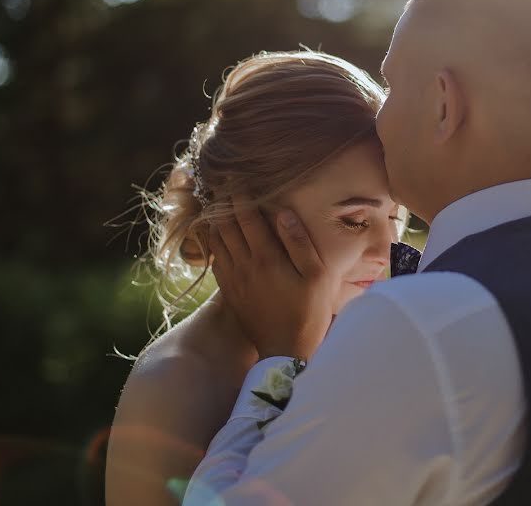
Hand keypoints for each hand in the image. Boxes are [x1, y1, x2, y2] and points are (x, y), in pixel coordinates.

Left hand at [208, 197, 337, 361]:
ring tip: (217, 205)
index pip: (246, 217)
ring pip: (215, 241)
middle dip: (223, 203)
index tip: (238, 179)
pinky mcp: (229, 292)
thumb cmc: (309, 312)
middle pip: (225, 225)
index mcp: (266, 258)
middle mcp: (244, 265)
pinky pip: (214, 260)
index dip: (240, 195)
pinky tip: (217, 235)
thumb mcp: (317, 276)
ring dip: (214, 220)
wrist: (286, 350)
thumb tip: (283, 212)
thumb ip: (300, 243)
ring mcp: (233, 279)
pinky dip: (212, 242)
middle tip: (224, 186)